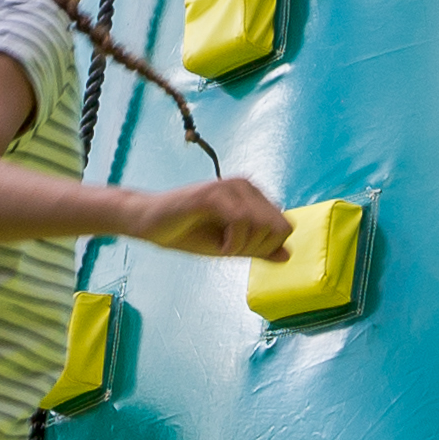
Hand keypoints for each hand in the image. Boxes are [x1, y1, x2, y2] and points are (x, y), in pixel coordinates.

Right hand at [131, 176, 293, 259]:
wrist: (151, 224)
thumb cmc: (190, 233)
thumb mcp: (231, 246)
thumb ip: (259, 249)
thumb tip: (287, 254)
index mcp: (253, 195)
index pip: (285, 227)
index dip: (266, 247)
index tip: (240, 249)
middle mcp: (246, 185)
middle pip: (278, 227)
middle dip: (257, 247)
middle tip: (230, 248)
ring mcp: (230, 187)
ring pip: (262, 225)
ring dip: (243, 246)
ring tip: (222, 244)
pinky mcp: (214, 193)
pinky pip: (241, 221)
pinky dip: (233, 242)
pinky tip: (219, 244)